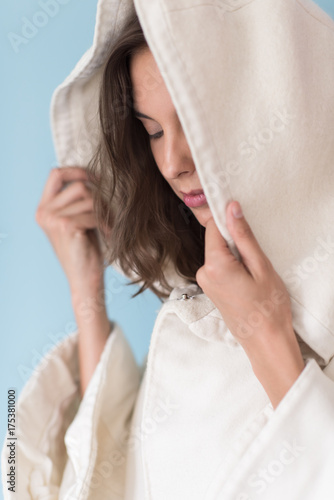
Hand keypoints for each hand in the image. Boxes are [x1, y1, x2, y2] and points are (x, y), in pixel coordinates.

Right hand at [35, 166, 105, 300]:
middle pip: (78, 186)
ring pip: (89, 199)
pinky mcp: (66, 226)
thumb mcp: (76, 220)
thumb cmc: (84, 250)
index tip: (96, 179)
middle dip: (99, 198)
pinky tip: (109, 234)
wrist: (84, 279)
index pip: (56, 174)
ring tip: (109, 226)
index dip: (77, 171)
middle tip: (108, 214)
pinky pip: (94, 213)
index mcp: (43, 208)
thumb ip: (76, 200)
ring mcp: (53, 219)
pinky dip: (106, 223)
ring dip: (105, 212)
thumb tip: (92, 176)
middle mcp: (44, 212)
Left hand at [196, 200, 304, 407]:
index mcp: (213, 265)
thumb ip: (243, 236)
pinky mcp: (210, 289)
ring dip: (236, 256)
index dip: (228, 221)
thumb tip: (231, 209)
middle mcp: (203, 273)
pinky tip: (247, 280)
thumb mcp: (260, 266)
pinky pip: (219, 266)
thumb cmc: (268, 308)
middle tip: (256, 258)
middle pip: (216, 240)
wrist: (265, 342)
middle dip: (235, 242)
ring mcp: (205, 283)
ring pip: (219, 253)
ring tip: (253, 274)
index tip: (243, 221)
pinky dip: (233, 266)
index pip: (212, 228)